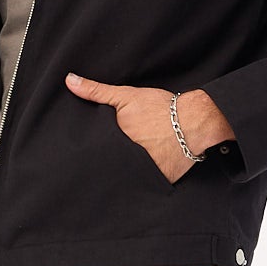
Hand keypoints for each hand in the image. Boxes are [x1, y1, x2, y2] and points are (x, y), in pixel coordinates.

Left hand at [63, 73, 232, 182]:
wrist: (196, 122)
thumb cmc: (162, 108)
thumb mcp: (126, 96)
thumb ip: (96, 91)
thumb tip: (69, 81)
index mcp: (114, 139)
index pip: (95, 150)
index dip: (91, 150)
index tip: (83, 153)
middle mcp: (125, 157)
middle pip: (107, 164)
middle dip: (102, 164)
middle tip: (94, 167)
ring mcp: (141, 171)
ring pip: (122, 175)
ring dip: (119, 174)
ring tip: (116, 175)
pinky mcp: (156, 181)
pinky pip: (142, 184)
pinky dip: (138, 183)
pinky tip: (135, 181)